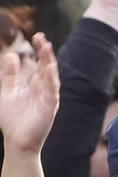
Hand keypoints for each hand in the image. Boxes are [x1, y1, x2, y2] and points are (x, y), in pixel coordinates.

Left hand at [0, 34, 58, 153]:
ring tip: (46, 49)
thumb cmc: (12, 120)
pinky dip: (51, 80)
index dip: (40, 50)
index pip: (39, 64)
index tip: (37, 36)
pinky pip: (52, 92)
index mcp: (34, 86)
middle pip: (46, 67)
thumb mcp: (6, 92)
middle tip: (42, 38)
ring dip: (49, 63)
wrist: (16, 141)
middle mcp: (43, 91)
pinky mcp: (49, 109)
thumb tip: (12, 55)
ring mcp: (48, 99)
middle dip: (45, 53)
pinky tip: (49, 69)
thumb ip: (10, 76)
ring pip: (51, 77)